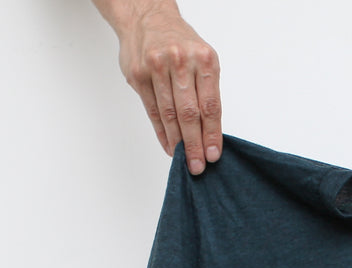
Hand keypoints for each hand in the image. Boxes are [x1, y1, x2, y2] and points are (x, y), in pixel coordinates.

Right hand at [101, 1, 221, 173]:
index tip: (213, 155)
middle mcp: (181, 61)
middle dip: (195, 144)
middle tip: (198, 166)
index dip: (212, 134)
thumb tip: (210, 133)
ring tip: (184, 158)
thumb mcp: (203, 59)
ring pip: (169, 114)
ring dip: (178, 141)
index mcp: (204, 59)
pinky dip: (162, 132)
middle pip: (189, 113)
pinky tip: (169, 145)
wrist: (147, 17)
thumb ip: (207, 92)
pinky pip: (152, 110)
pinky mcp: (138, 74)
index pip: (210, 106)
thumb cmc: (181, 44)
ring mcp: (157, 67)